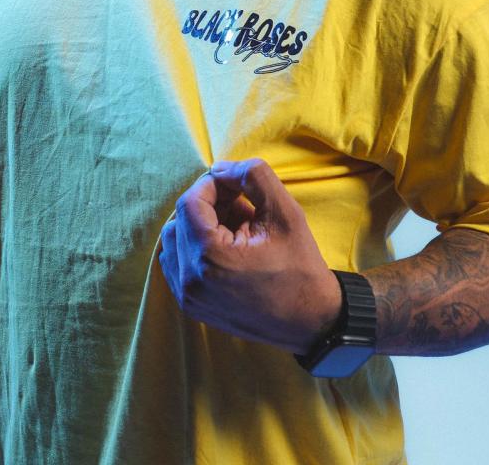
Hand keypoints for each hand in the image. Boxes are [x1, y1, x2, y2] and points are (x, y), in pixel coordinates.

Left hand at [158, 158, 342, 353]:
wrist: (312, 320)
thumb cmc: (301, 266)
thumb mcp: (285, 211)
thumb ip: (253, 176)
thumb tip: (220, 168)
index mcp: (209, 257)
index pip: (190, 202)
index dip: (212, 184)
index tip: (237, 184)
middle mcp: (190, 281)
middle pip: (180, 220)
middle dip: (209, 204)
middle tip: (243, 205)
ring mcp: (188, 297)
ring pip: (176, 241)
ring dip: (202, 225)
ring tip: (239, 227)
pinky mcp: (192, 306)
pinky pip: (178, 264)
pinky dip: (197, 247)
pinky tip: (230, 248)